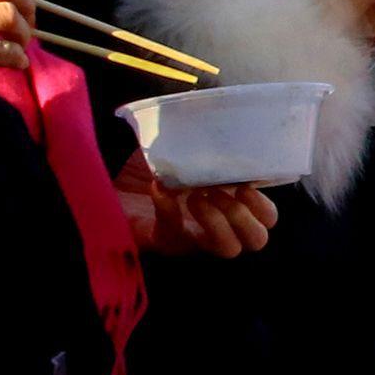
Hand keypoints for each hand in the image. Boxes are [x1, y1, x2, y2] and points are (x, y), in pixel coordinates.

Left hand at [115, 151, 276, 257]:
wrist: (108, 182)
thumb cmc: (151, 166)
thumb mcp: (184, 151)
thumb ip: (205, 145)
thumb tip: (223, 125)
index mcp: (227, 207)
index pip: (266, 220)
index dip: (264, 205)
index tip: (248, 182)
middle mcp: (215, 229)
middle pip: (256, 240)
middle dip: (245, 214)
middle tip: (223, 192)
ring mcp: (190, 240)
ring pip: (228, 249)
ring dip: (218, 220)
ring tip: (196, 196)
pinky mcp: (161, 243)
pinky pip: (174, 234)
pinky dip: (169, 209)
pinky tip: (158, 187)